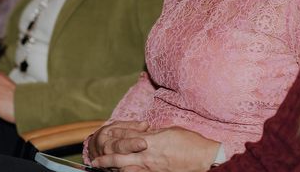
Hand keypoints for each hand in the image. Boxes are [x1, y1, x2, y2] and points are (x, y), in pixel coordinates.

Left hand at [91, 126, 218, 171]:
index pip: (126, 137)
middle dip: (106, 158)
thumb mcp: (170, 131)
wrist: (204, 159)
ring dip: (114, 169)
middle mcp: (147, 155)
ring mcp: (151, 168)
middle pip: (121, 156)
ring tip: (104, 170)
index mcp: (150, 140)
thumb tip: (145, 132)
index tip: (105, 135)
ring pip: (126, 169)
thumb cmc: (190, 142)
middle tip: (95, 161)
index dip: (114, 136)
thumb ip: (155, 133)